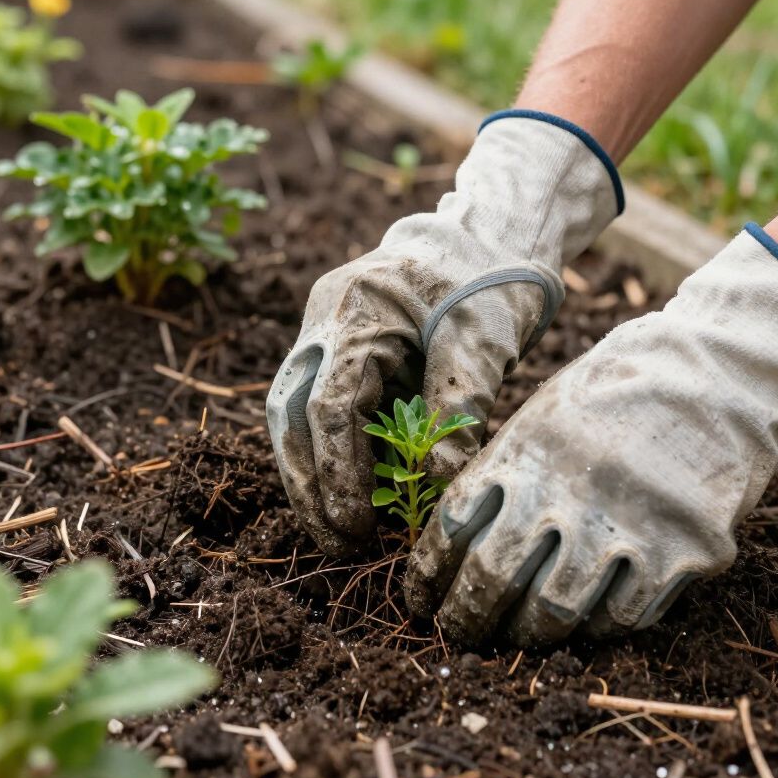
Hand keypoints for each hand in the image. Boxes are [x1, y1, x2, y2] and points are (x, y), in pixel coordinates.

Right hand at [266, 111, 622, 554]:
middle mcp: (326, 320)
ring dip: (312, 473)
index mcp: (357, 309)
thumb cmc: (487, 282)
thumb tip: (437, 486)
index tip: (357, 523)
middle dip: (308, 483)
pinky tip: (353, 491)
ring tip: (340, 530)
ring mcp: (325, 330)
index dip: (338, 469)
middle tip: (336, 542)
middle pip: (290, 411)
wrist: (484, 235)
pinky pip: (319, 404)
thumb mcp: (482, 341)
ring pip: (294, 411)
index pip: (330, 403)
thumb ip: (457, 407)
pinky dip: (333, 450)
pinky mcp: (339, 346)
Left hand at [405, 225, 777, 645]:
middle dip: (466, 619)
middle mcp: (567, 491)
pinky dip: (596, 630)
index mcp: (525, 451)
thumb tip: (457, 544)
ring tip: (518, 639)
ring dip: (528, 636)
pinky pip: (623, 617)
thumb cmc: (617, 394)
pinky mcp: (682, 554)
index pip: (453, 525)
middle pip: (495, 578)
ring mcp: (626, 524)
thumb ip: (505, 472)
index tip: (418, 599)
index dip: (428, 573)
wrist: (714, 377)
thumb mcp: (543, 415)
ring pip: (555, 611)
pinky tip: (586, 623)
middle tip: (458, 636)